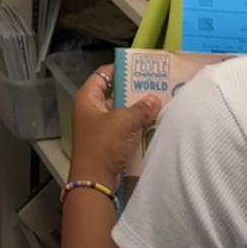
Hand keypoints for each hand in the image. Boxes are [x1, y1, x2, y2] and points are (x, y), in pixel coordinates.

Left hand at [69, 65, 159, 185]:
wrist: (95, 180)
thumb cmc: (102, 145)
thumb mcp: (123, 122)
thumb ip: (141, 109)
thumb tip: (154, 100)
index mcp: (87, 98)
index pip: (103, 74)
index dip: (120, 68)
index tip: (139, 67)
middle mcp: (91, 109)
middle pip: (115, 92)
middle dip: (134, 91)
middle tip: (155, 85)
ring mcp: (99, 126)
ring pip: (122, 111)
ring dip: (138, 109)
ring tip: (159, 102)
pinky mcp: (108, 141)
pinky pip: (125, 127)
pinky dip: (137, 125)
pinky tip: (153, 122)